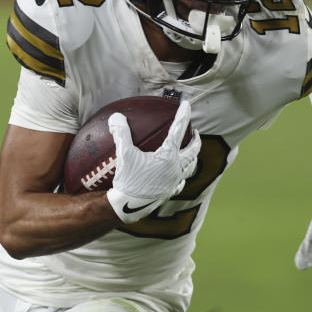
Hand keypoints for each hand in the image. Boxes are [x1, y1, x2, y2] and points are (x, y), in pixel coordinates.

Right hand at [106, 100, 201, 223]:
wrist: (129, 206)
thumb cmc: (128, 179)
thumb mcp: (124, 154)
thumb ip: (121, 133)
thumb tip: (116, 117)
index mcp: (167, 156)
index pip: (178, 130)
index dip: (183, 115)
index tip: (187, 104)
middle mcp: (175, 168)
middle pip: (193, 151)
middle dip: (196, 140)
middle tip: (195, 132)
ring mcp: (174, 181)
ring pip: (191, 167)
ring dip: (193, 158)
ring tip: (191, 153)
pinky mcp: (170, 192)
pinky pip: (181, 182)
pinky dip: (183, 175)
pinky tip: (179, 175)